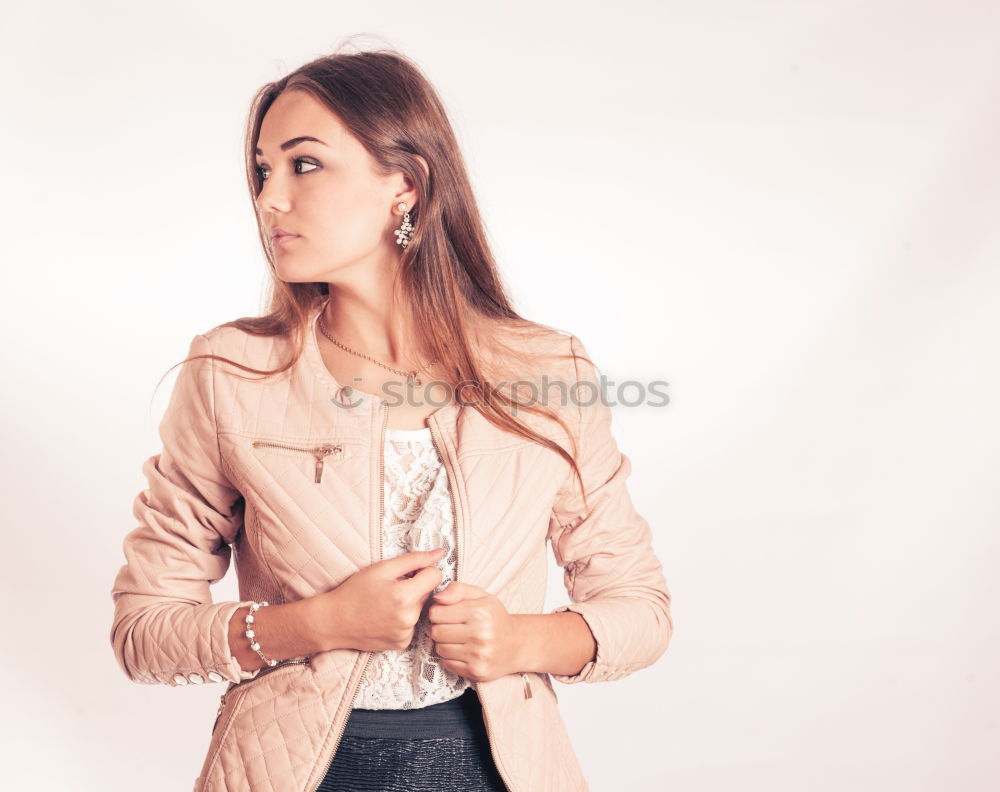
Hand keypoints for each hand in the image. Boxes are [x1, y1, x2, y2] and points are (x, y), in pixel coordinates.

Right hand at [310, 548, 445, 652]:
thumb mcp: (382, 569)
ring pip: (421, 610)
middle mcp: (409, 618)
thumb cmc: (355, 591)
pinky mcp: (401, 644)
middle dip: (415, 588)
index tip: (407, 573)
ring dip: (410, 604)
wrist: (334, 621)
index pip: (435, 576)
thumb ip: (414, 559)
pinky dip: (403, 620)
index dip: (422, 570)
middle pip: (428, 594)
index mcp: (405, 596)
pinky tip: (385, 618)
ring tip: (386, 604)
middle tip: (391, 589)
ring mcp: (406, 634)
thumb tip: (440, 552)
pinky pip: (412, 625)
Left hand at [427, 581, 523, 681]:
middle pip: (436, 631)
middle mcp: (480, 634)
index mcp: (480, 611)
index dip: (438, 612)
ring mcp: (479, 655)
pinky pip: (447, 664)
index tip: (447, 614)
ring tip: (458, 639)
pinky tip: (462, 651)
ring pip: (440, 649)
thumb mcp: (480, 596)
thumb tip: (437, 598)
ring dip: (444, 644)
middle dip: (440, 628)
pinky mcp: (476, 671)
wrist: (517, 644)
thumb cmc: (494, 617)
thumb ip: (457, 589)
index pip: (436, 613)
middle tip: (452, 627)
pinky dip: (450, 658)